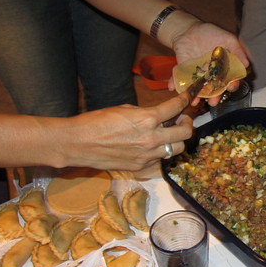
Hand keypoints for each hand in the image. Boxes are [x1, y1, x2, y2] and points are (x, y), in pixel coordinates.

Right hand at [63, 94, 193, 170]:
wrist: (78, 144)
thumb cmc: (97, 122)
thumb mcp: (125, 109)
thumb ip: (146, 113)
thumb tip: (159, 115)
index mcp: (147, 119)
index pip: (175, 108)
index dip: (183, 102)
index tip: (185, 99)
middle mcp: (151, 139)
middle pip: (185, 133)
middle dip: (187, 124)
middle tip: (182, 120)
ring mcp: (147, 156)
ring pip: (176, 149)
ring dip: (176, 140)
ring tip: (170, 134)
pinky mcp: (141, 167)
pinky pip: (160, 160)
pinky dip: (160, 152)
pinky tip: (153, 146)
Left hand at [172, 22, 249, 105]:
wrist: (189, 29)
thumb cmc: (210, 33)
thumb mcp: (227, 39)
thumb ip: (238, 50)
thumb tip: (247, 63)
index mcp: (224, 69)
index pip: (230, 81)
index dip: (232, 85)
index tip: (231, 87)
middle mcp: (212, 76)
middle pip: (215, 90)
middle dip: (215, 97)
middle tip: (213, 101)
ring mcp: (198, 77)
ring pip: (200, 90)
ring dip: (198, 97)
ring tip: (196, 101)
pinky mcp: (185, 75)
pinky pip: (182, 83)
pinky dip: (178, 87)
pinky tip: (176, 89)